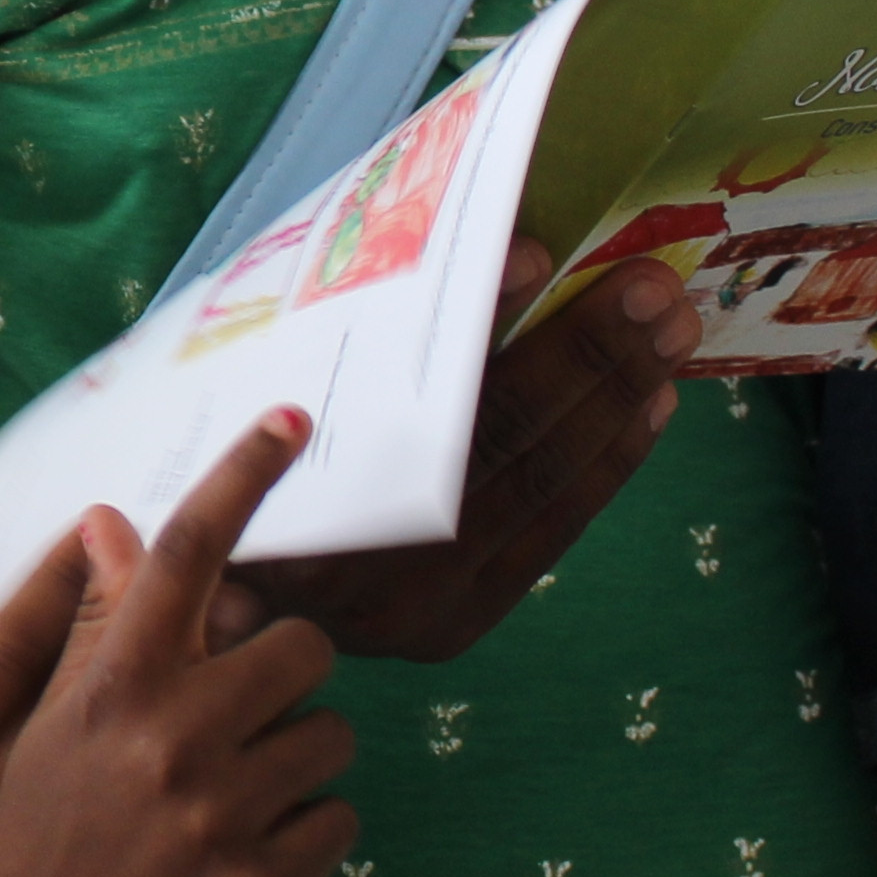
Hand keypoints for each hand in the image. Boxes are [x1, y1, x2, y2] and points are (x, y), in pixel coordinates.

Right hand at [0, 415, 358, 876]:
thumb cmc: (36, 846)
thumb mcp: (46, 731)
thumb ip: (94, 632)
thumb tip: (114, 526)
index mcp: (113, 687)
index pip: (186, 554)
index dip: (242, 478)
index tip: (290, 422)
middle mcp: (172, 735)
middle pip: (301, 648)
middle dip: (283, 679)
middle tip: (237, 722)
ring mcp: (224, 812)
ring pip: (330, 737)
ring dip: (296, 762)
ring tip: (228, 806)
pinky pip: (338, 819)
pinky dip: (306, 836)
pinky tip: (241, 862)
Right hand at [230, 251, 693, 662]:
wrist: (206, 625)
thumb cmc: (221, 483)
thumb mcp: (244, 406)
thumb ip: (330, 343)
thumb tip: (466, 248)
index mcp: (296, 500)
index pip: (411, 402)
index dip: (483, 326)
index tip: (538, 252)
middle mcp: (361, 569)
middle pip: (496, 446)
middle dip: (588, 355)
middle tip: (652, 284)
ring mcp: (417, 609)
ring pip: (540, 489)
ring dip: (616, 400)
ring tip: (671, 328)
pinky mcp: (456, 628)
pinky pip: (552, 536)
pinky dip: (608, 464)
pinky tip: (652, 405)